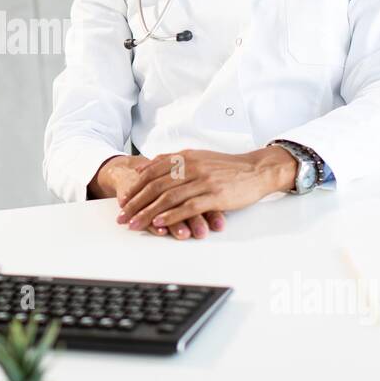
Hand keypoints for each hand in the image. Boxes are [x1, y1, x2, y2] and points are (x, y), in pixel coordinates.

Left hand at [117, 146, 297, 233]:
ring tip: (135, 224)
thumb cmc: (227, 167)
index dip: (136, 187)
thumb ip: (174, 161)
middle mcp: (192, 166)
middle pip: (156, 186)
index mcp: (186, 157)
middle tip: (123, 216)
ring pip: (168, 198)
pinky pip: (187, 207)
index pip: (153, 171)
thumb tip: (146, 167)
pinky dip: (171, 216)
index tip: (123, 200)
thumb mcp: (199, 157)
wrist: (256, 170)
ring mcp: (203, 181)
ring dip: (148, 213)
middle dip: (136, 203)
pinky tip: (159, 223)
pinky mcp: (214, 196)